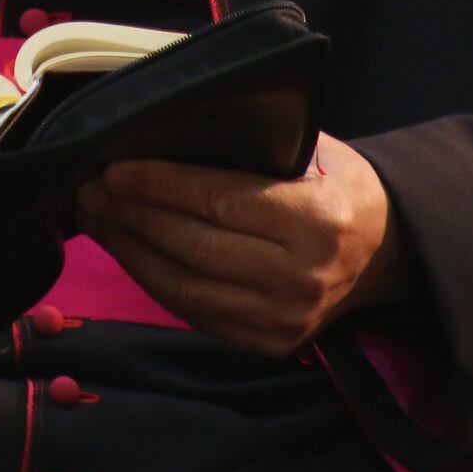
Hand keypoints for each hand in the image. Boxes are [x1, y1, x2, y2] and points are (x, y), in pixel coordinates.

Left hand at [72, 132, 406, 357]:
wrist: (384, 252)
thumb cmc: (337, 185)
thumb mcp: (312, 149)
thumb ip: (252, 143)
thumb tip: (164, 126)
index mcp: (315, 222)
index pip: (219, 201)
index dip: (160, 185)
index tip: (113, 168)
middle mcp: (300, 279)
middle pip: (193, 246)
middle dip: (132, 217)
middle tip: (88, 189)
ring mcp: (283, 320)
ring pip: (184, 288)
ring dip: (130, 251)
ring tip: (95, 217)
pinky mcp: (267, 344)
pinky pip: (194, 312)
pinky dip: (153, 280)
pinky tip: (128, 250)